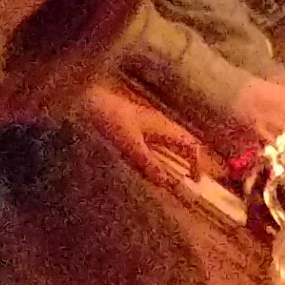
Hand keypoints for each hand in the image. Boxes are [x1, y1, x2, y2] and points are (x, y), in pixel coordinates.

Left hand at [80, 79, 218, 188]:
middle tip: (185, 183)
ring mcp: (147, 125)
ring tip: (169, 180)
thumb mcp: (131, 145)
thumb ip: (149, 164)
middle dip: (187, 164)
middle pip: (182, 145)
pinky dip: (156, 158)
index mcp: (163, 126)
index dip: (197, 163)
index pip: (191, 144)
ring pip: (168, 145)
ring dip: (172, 162)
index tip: (195, 181)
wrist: (87, 101)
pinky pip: (154, 145)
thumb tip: (167, 182)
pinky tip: (148, 168)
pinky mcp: (135, 127)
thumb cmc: (110, 118)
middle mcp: (159, 124)